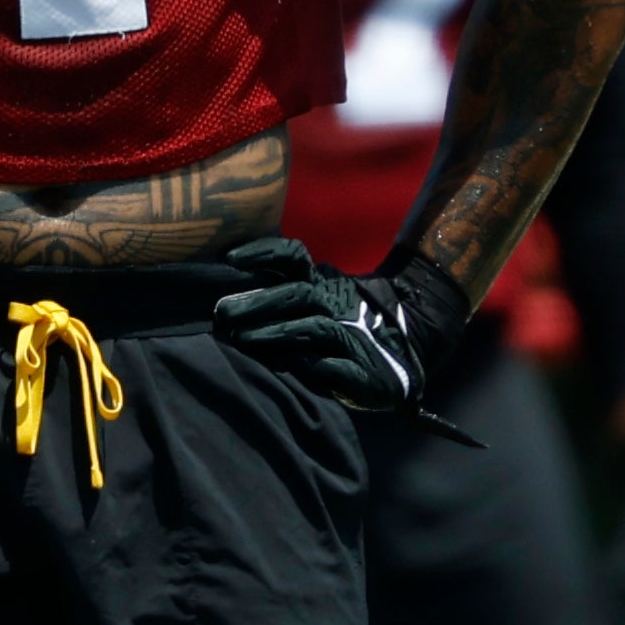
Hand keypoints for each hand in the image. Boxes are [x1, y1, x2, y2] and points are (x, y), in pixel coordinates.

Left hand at [213, 238, 468, 418]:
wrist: (402, 357)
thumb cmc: (340, 331)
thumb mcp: (314, 304)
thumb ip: (276, 297)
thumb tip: (221, 295)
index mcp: (320, 285)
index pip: (292, 257)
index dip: (264, 252)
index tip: (230, 260)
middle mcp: (334, 305)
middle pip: (297, 293)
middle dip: (259, 302)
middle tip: (223, 312)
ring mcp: (350, 338)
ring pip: (313, 328)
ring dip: (276, 332)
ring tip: (242, 340)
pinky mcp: (362, 373)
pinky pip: (336, 367)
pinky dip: (313, 366)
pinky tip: (287, 367)